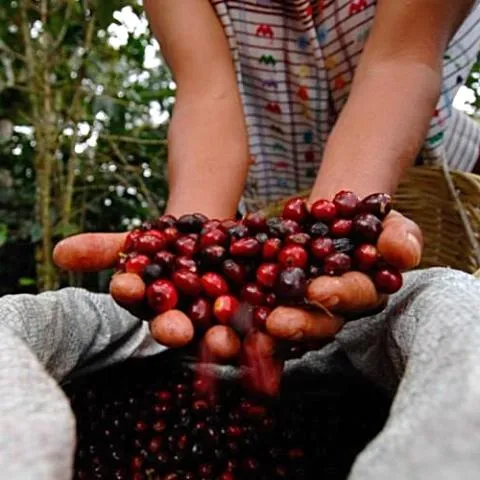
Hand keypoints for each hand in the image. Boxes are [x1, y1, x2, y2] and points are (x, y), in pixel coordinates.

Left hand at [258, 210, 422, 394]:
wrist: (332, 216)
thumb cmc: (366, 221)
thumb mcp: (389, 222)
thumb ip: (401, 238)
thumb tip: (401, 252)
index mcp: (363, 291)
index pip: (355, 297)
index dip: (339, 296)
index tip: (320, 291)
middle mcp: (333, 309)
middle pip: (318, 322)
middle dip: (299, 322)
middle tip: (277, 322)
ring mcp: (303, 307)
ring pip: (286, 323)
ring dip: (266, 328)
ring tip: (247, 327)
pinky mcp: (275, 300)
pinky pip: (259, 310)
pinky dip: (243, 312)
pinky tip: (226, 313)